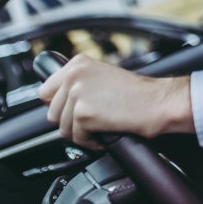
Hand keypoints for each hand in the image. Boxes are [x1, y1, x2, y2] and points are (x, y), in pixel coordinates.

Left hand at [38, 54, 192, 148]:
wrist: (157, 102)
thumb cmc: (136, 93)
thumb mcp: (102, 76)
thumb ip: (77, 83)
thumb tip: (53, 100)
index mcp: (78, 63)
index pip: (45, 91)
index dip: (60, 105)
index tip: (77, 108)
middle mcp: (74, 74)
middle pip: (51, 112)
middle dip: (71, 121)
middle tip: (95, 117)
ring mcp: (78, 92)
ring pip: (62, 128)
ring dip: (81, 132)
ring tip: (103, 122)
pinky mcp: (83, 112)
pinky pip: (76, 138)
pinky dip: (91, 140)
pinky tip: (107, 129)